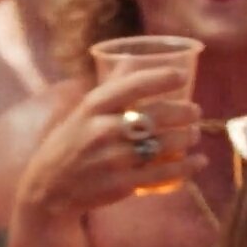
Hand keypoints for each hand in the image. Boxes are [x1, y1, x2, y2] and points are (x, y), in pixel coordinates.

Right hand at [12, 68, 203, 220]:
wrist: (48, 190)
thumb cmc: (69, 145)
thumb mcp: (81, 113)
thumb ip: (110, 88)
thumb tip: (131, 57)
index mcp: (92, 107)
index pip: (134, 85)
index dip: (162, 78)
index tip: (181, 76)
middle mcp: (103, 130)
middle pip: (157, 115)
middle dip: (185, 112)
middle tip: (195, 112)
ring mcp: (113, 159)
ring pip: (165, 143)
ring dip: (189, 137)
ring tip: (194, 135)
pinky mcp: (122, 184)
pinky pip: (164, 173)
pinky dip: (186, 167)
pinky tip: (198, 162)